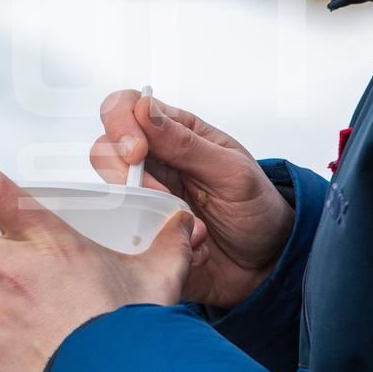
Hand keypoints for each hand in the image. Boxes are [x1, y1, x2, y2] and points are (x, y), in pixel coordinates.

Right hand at [91, 89, 292, 309]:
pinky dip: (152, 242)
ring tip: (185, 223)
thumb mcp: (232, 172)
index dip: (120, 124)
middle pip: (104, 150)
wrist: (267, 263)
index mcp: (175, 134)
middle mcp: (153, 163)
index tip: (137, 152)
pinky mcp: (141, 234)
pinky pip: (125, 235)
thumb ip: (186, 143)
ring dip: (142, 210)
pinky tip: (187, 245)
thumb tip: (144, 108)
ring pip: (108, 194)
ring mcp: (144, 199)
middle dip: (122, 172)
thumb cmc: (257, 208)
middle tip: (156, 194)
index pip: (126, 108)